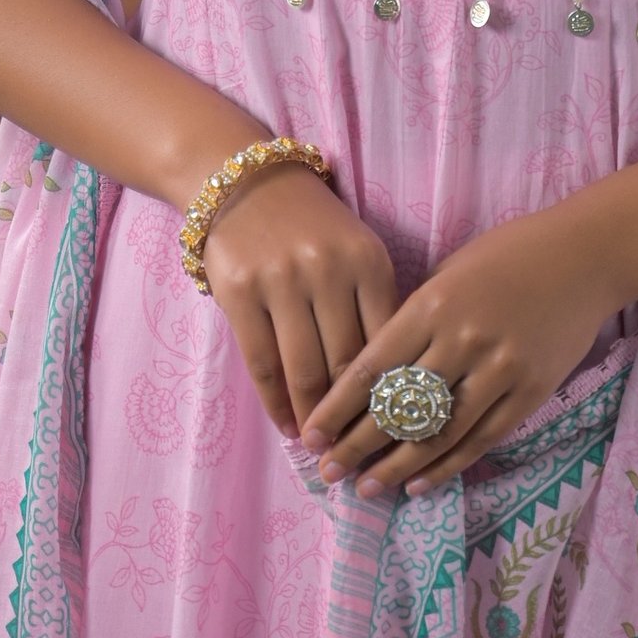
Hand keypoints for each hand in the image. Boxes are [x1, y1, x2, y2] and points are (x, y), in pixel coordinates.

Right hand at [201, 162, 400, 438]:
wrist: (245, 181)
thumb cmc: (313, 225)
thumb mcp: (357, 252)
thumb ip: (374, 307)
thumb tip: (392, 386)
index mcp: (369, 262)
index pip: (388, 344)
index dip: (393, 395)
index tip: (397, 435)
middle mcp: (329, 271)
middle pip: (348, 364)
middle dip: (356, 419)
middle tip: (362, 456)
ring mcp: (282, 281)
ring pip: (305, 370)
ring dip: (315, 420)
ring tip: (323, 449)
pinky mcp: (240, 292)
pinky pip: (262, 362)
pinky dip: (276, 402)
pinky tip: (287, 424)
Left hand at [298, 207, 618, 498]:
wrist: (584, 255)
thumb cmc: (507, 255)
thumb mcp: (449, 273)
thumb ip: (414, 320)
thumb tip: (373, 376)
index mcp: (432, 305)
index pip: (371, 369)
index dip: (337, 409)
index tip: (311, 435)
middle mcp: (461, 340)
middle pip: (398, 407)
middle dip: (356, 445)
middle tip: (327, 473)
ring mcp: (499, 369)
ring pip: (438, 433)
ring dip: (397, 466)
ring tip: (367, 487)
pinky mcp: (531, 391)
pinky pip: (481, 439)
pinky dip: (447, 466)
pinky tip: (418, 483)